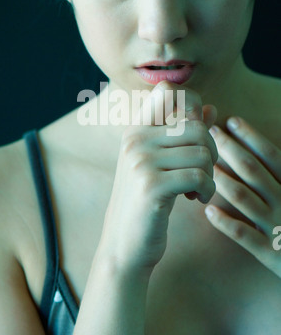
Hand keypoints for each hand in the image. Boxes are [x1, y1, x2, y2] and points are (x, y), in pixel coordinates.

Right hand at [96, 81, 217, 274]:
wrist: (124, 243)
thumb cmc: (145, 201)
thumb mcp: (162, 163)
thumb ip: (184, 134)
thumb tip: (212, 109)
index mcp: (137, 129)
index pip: (168, 91)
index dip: (192, 105)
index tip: (194, 136)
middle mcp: (136, 139)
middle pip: (197, 126)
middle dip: (210, 151)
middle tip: (202, 172)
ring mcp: (141, 160)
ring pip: (202, 152)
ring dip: (209, 174)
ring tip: (196, 188)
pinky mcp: (151, 185)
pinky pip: (199, 176)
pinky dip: (206, 190)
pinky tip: (194, 199)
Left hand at [205, 117, 280, 277]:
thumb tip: (272, 153)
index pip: (272, 156)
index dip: (251, 137)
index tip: (231, 121)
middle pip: (253, 171)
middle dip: (230, 149)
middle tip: (209, 133)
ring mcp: (277, 227)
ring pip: (243, 198)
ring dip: (222, 179)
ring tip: (203, 166)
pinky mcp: (269, 252)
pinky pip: (243, 235)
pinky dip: (225, 222)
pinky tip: (208, 211)